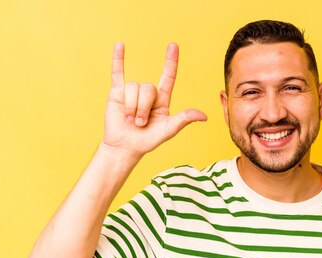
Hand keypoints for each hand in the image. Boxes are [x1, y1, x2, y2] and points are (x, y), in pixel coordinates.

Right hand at [102, 42, 206, 159]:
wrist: (125, 147)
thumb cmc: (147, 140)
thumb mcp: (168, 130)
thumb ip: (183, 120)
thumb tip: (204, 116)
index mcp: (162, 100)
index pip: (168, 77)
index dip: (171, 62)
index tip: (173, 46)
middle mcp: (148, 94)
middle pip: (148, 88)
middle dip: (143, 108)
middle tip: (140, 123)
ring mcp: (133, 92)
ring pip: (133, 88)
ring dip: (131, 107)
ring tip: (129, 121)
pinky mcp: (117, 93)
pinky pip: (118, 73)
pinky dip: (118, 60)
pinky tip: (120, 45)